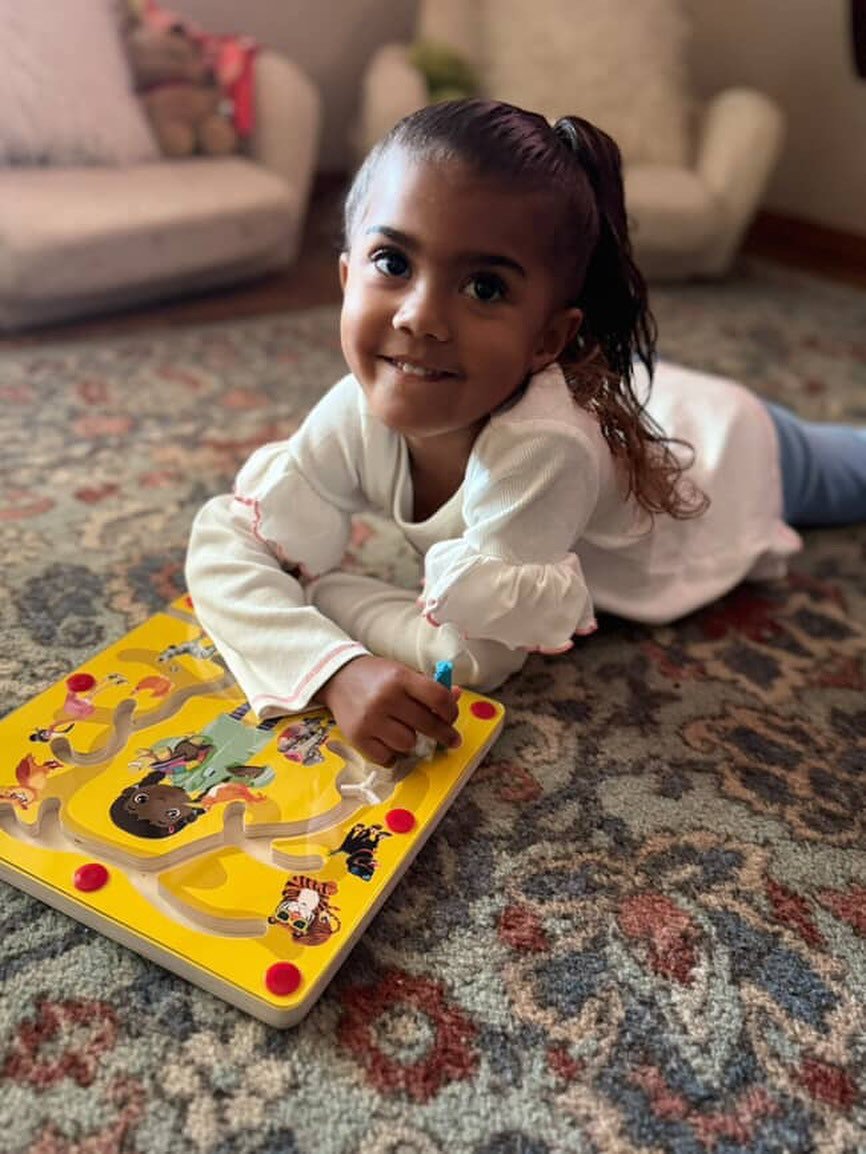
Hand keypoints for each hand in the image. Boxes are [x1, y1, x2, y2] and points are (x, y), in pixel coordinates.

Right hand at [314, 656, 459, 765]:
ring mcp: (371, 720)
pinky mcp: (357, 737)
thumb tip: (456, 696)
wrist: (338, 677)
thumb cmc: (376, 676)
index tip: (452, 719)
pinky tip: (389, 741)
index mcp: (400, 678)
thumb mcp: (403, 673)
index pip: (438, 698)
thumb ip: (428, 686)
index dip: (451, 712)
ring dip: (411, 740)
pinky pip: (387, 758)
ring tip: (403, 730)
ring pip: (408, 744)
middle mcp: (386, 698)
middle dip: (444, 734)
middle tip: (451, 739)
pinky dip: (392, 753)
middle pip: (427, 725)